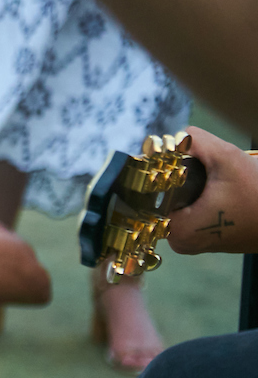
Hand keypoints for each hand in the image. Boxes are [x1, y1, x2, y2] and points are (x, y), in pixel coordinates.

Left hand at [167, 126, 257, 254]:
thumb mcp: (227, 159)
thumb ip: (197, 143)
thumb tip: (176, 134)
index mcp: (179, 231)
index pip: (150, 198)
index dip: (158, 175)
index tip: (164, 159)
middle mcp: (180, 243)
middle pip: (162, 202)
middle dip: (174, 181)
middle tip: (190, 165)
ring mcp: (192, 243)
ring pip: (176, 207)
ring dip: (185, 190)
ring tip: (205, 176)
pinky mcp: (203, 239)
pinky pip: (188, 214)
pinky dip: (195, 199)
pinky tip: (208, 187)